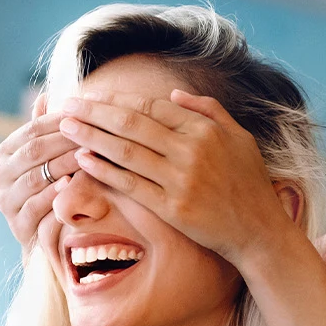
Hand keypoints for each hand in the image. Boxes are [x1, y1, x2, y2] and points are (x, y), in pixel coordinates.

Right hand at [0, 95, 82, 252]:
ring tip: (86, 158)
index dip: (58, 121)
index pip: (31, 130)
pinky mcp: (17, 226)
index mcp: (6, 154)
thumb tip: (46, 95)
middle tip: (91, 135)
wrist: (50, 236)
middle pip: (32, 152)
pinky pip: (35, 207)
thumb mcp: (53, 156)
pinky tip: (71, 185)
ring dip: (62, 166)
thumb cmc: (56, 186)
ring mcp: (7, 202)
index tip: (86, 114)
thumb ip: (47, 130)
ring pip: (33, 178)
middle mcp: (1, 176)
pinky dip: (54, 195)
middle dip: (63, 142)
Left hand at [60, 89, 303, 264]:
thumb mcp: (239, 137)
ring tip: (66, 127)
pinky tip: (83, 160)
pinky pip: (130, 184)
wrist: (259, 231)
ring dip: (91, 136)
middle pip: (131, 123)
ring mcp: (180, 180)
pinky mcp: (172, 208)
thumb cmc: (249, 183)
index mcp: (204, 129)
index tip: (92, 96)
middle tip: (66, 105)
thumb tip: (174, 94)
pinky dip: (104, 170)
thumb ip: (208, 111)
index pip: (151, 106)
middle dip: (94, 112)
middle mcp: (191, 150)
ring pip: (125, 151)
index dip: (117, 99)